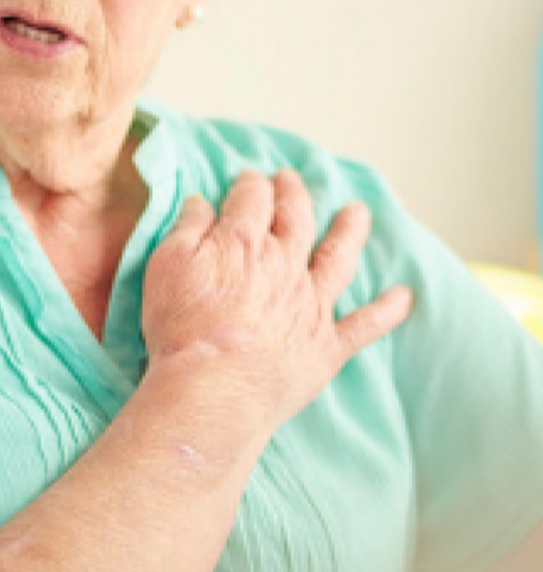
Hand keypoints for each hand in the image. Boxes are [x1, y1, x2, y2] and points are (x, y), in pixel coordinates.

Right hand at [142, 169, 411, 455]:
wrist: (213, 391)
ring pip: (338, 258)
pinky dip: (387, 311)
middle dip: (293, 194)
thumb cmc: (182, 330)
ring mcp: (311, 305)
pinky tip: (404, 297)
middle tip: (291, 180)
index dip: (251, 185)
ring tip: (358, 212)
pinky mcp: (326, 346)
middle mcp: (286, 265)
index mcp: (245, 242)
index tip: (249, 179)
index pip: (253, 198)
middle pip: (296, 217)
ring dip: (349, 232)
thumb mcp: (166, 266)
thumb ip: (187, 228)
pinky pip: (365, 325)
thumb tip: (201, 202)